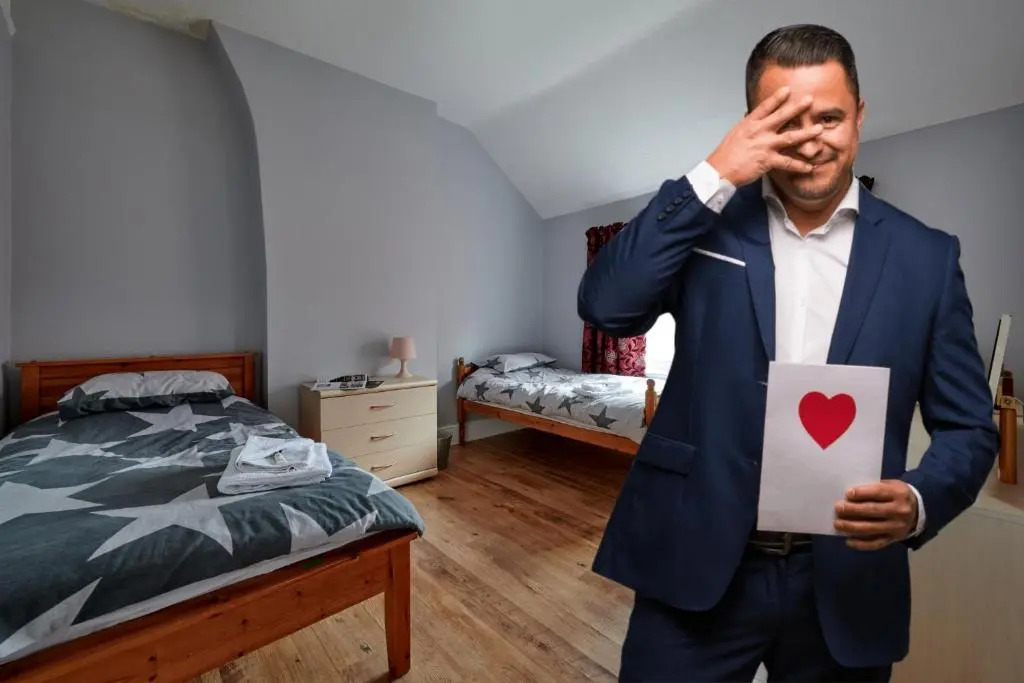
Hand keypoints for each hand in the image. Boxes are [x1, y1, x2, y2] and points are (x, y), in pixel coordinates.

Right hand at [706, 86, 822, 186]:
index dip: (777, 97)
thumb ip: (747, 125)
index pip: (765, 107)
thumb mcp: (735, 134)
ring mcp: (765, 145)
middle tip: (810, 100)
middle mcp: (759, 131)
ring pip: (790, 137)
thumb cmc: (725, 154)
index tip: (788, 89)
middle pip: (782, 116)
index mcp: (749, 124)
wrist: (720, 170)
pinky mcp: (767, 160)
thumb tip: (750, 116)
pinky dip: (799, 166)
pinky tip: (810, 167)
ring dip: (806, 133)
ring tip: (819, 129)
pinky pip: (787, 162)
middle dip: (797, 108)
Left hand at [833, 480, 918, 549]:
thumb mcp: (890, 485)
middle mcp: (900, 511)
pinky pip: (876, 543)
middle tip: (838, 508)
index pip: (878, 492)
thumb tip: (849, 495)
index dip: (862, 493)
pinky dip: (861, 544)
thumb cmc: (896, 494)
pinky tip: (848, 541)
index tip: (847, 493)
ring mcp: (897, 527)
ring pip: (872, 528)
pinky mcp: (894, 539)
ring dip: (852, 527)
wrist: (918, 510)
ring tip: (838, 524)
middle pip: (873, 511)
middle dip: (853, 510)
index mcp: (899, 494)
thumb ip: (874, 488)